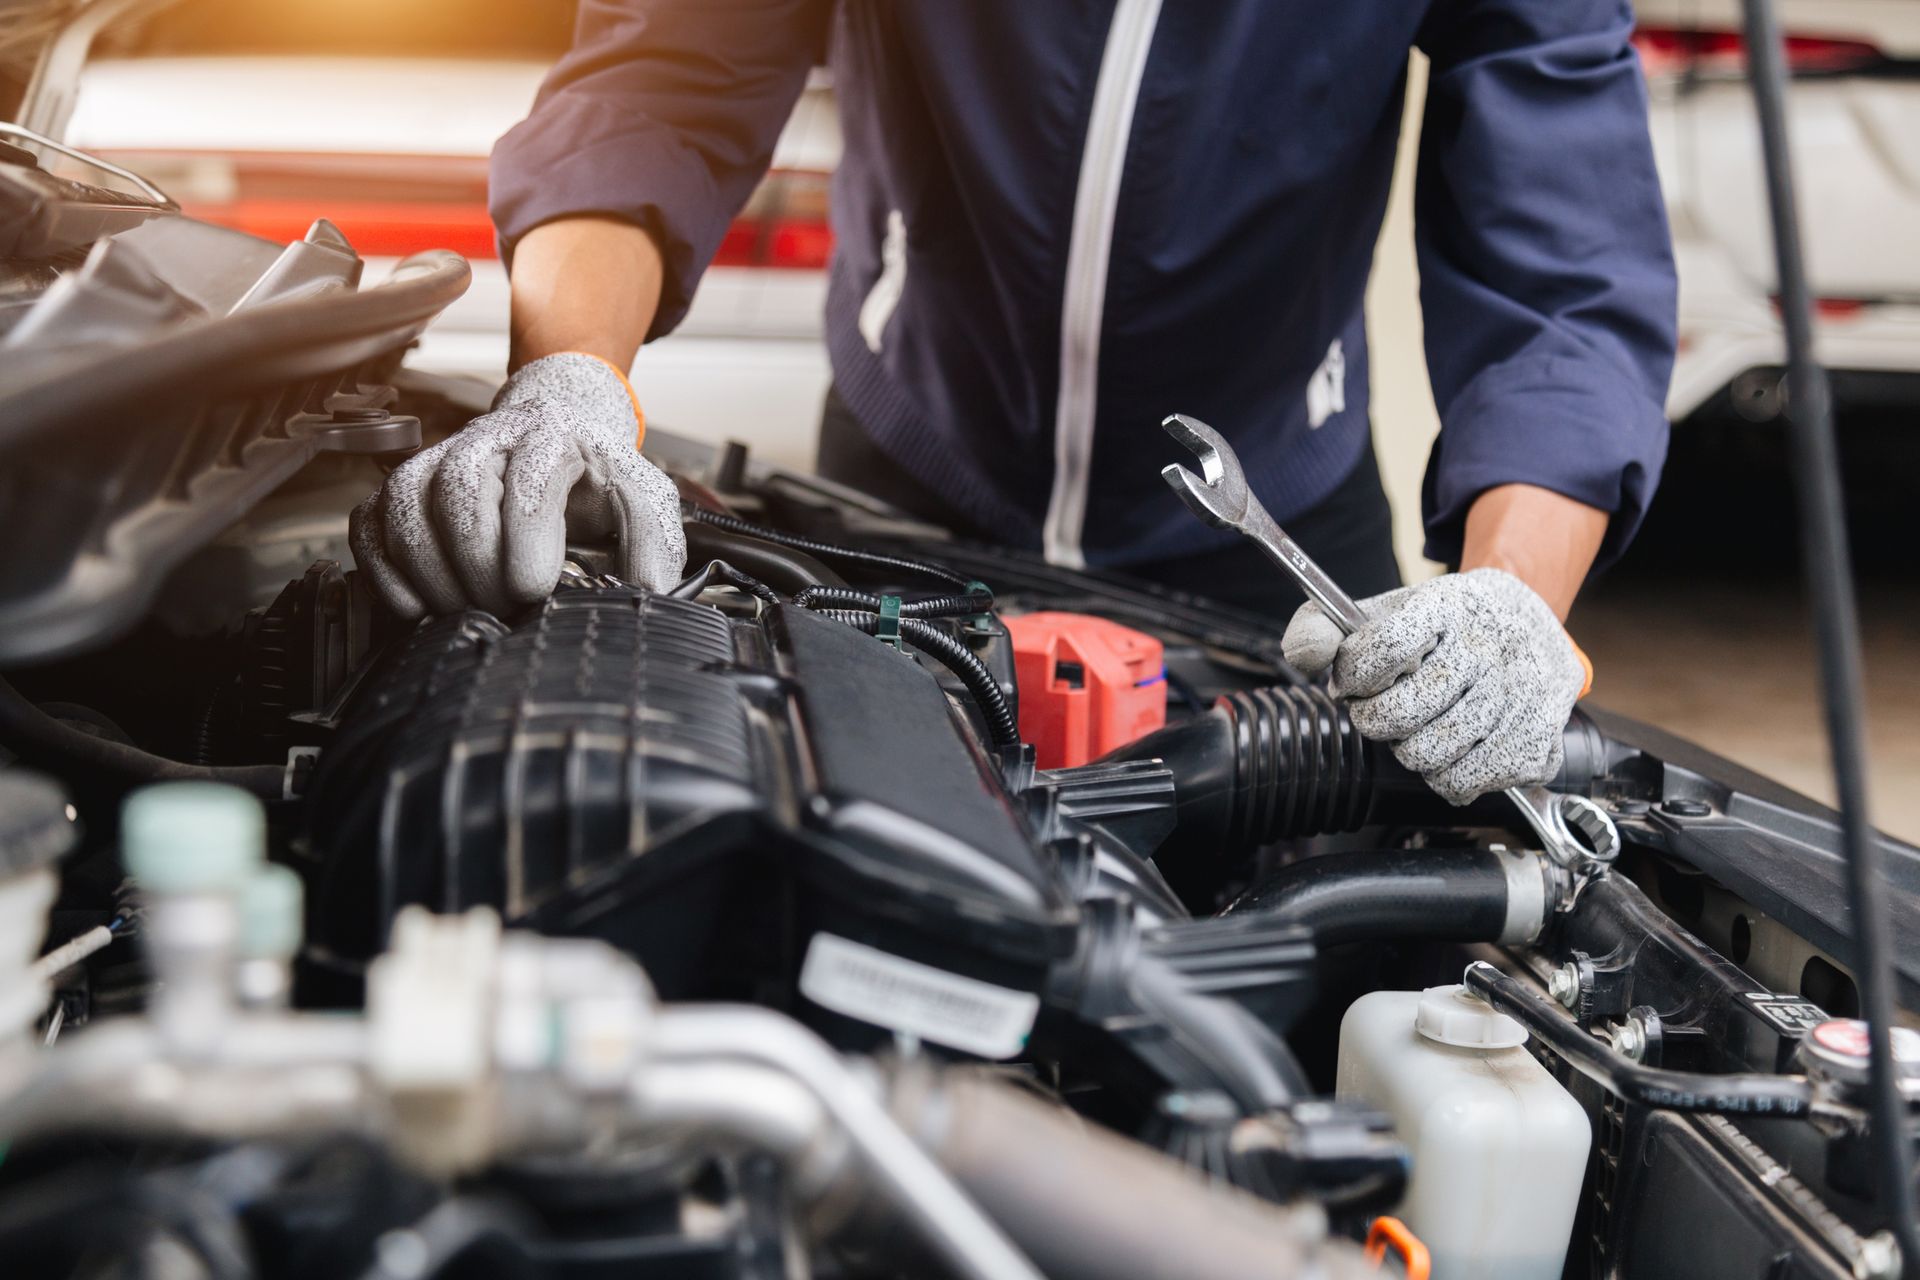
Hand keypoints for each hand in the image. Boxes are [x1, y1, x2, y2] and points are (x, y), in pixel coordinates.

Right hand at [350, 353, 686, 617]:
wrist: (557, 431)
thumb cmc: (596, 474)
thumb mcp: (642, 497)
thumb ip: (652, 540)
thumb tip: (651, 594)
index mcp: (550, 438)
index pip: (528, 484)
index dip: (526, 540)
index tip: (534, 589)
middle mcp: (487, 441)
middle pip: (459, 492)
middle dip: (479, 564)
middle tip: (505, 609)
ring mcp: (437, 460)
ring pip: (406, 506)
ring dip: (431, 572)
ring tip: (466, 613)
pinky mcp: (403, 488)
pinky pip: (371, 524)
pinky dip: (385, 572)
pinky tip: (417, 607)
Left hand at [1280, 568, 1589, 803]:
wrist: (1528, 619)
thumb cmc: (1441, 625)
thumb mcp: (1383, 610)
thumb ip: (1321, 625)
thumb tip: (1305, 655)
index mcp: (1443, 608)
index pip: (1383, 649)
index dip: (1356, 676)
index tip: (1358, 679)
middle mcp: (1487, 647)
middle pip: (1402, 714)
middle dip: (1377, 721)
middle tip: (1385, 712)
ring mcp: (1519, 691)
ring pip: (1433, 755)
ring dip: (1412, 753)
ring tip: (1421, 731)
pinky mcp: (1539, 734)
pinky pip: (1469, 780)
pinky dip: (1450, 778)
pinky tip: (1455, 751)